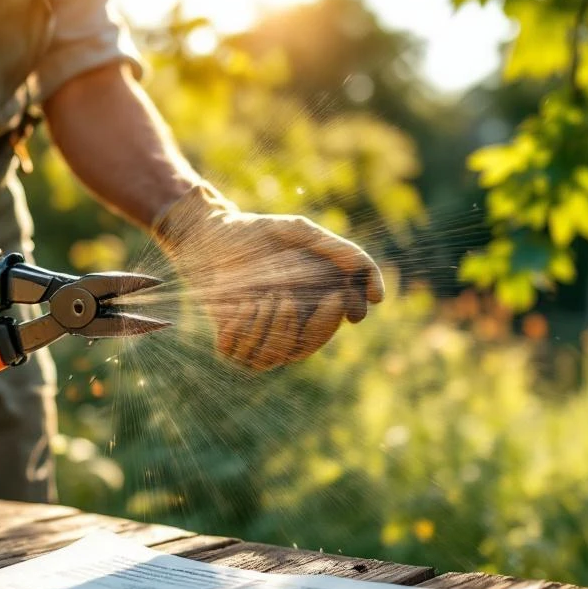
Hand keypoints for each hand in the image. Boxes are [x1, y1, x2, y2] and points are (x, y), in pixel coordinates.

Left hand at [153, 184, 383, 369]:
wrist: (209, 235)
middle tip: (285, 296)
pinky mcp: (231, 343)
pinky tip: (239, 304)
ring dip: (269, 325)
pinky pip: (243, 355)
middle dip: (297, 326)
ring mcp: (258, 336)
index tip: (333, 298)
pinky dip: (242, 329)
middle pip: (305, 348)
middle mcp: (286, 325)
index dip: (332, 320)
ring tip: (261, 294)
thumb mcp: (303, 234)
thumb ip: (344, 255)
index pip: (328, 330)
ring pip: (275, 355)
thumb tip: (378, 297)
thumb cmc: (257, 233)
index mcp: (307, 304)